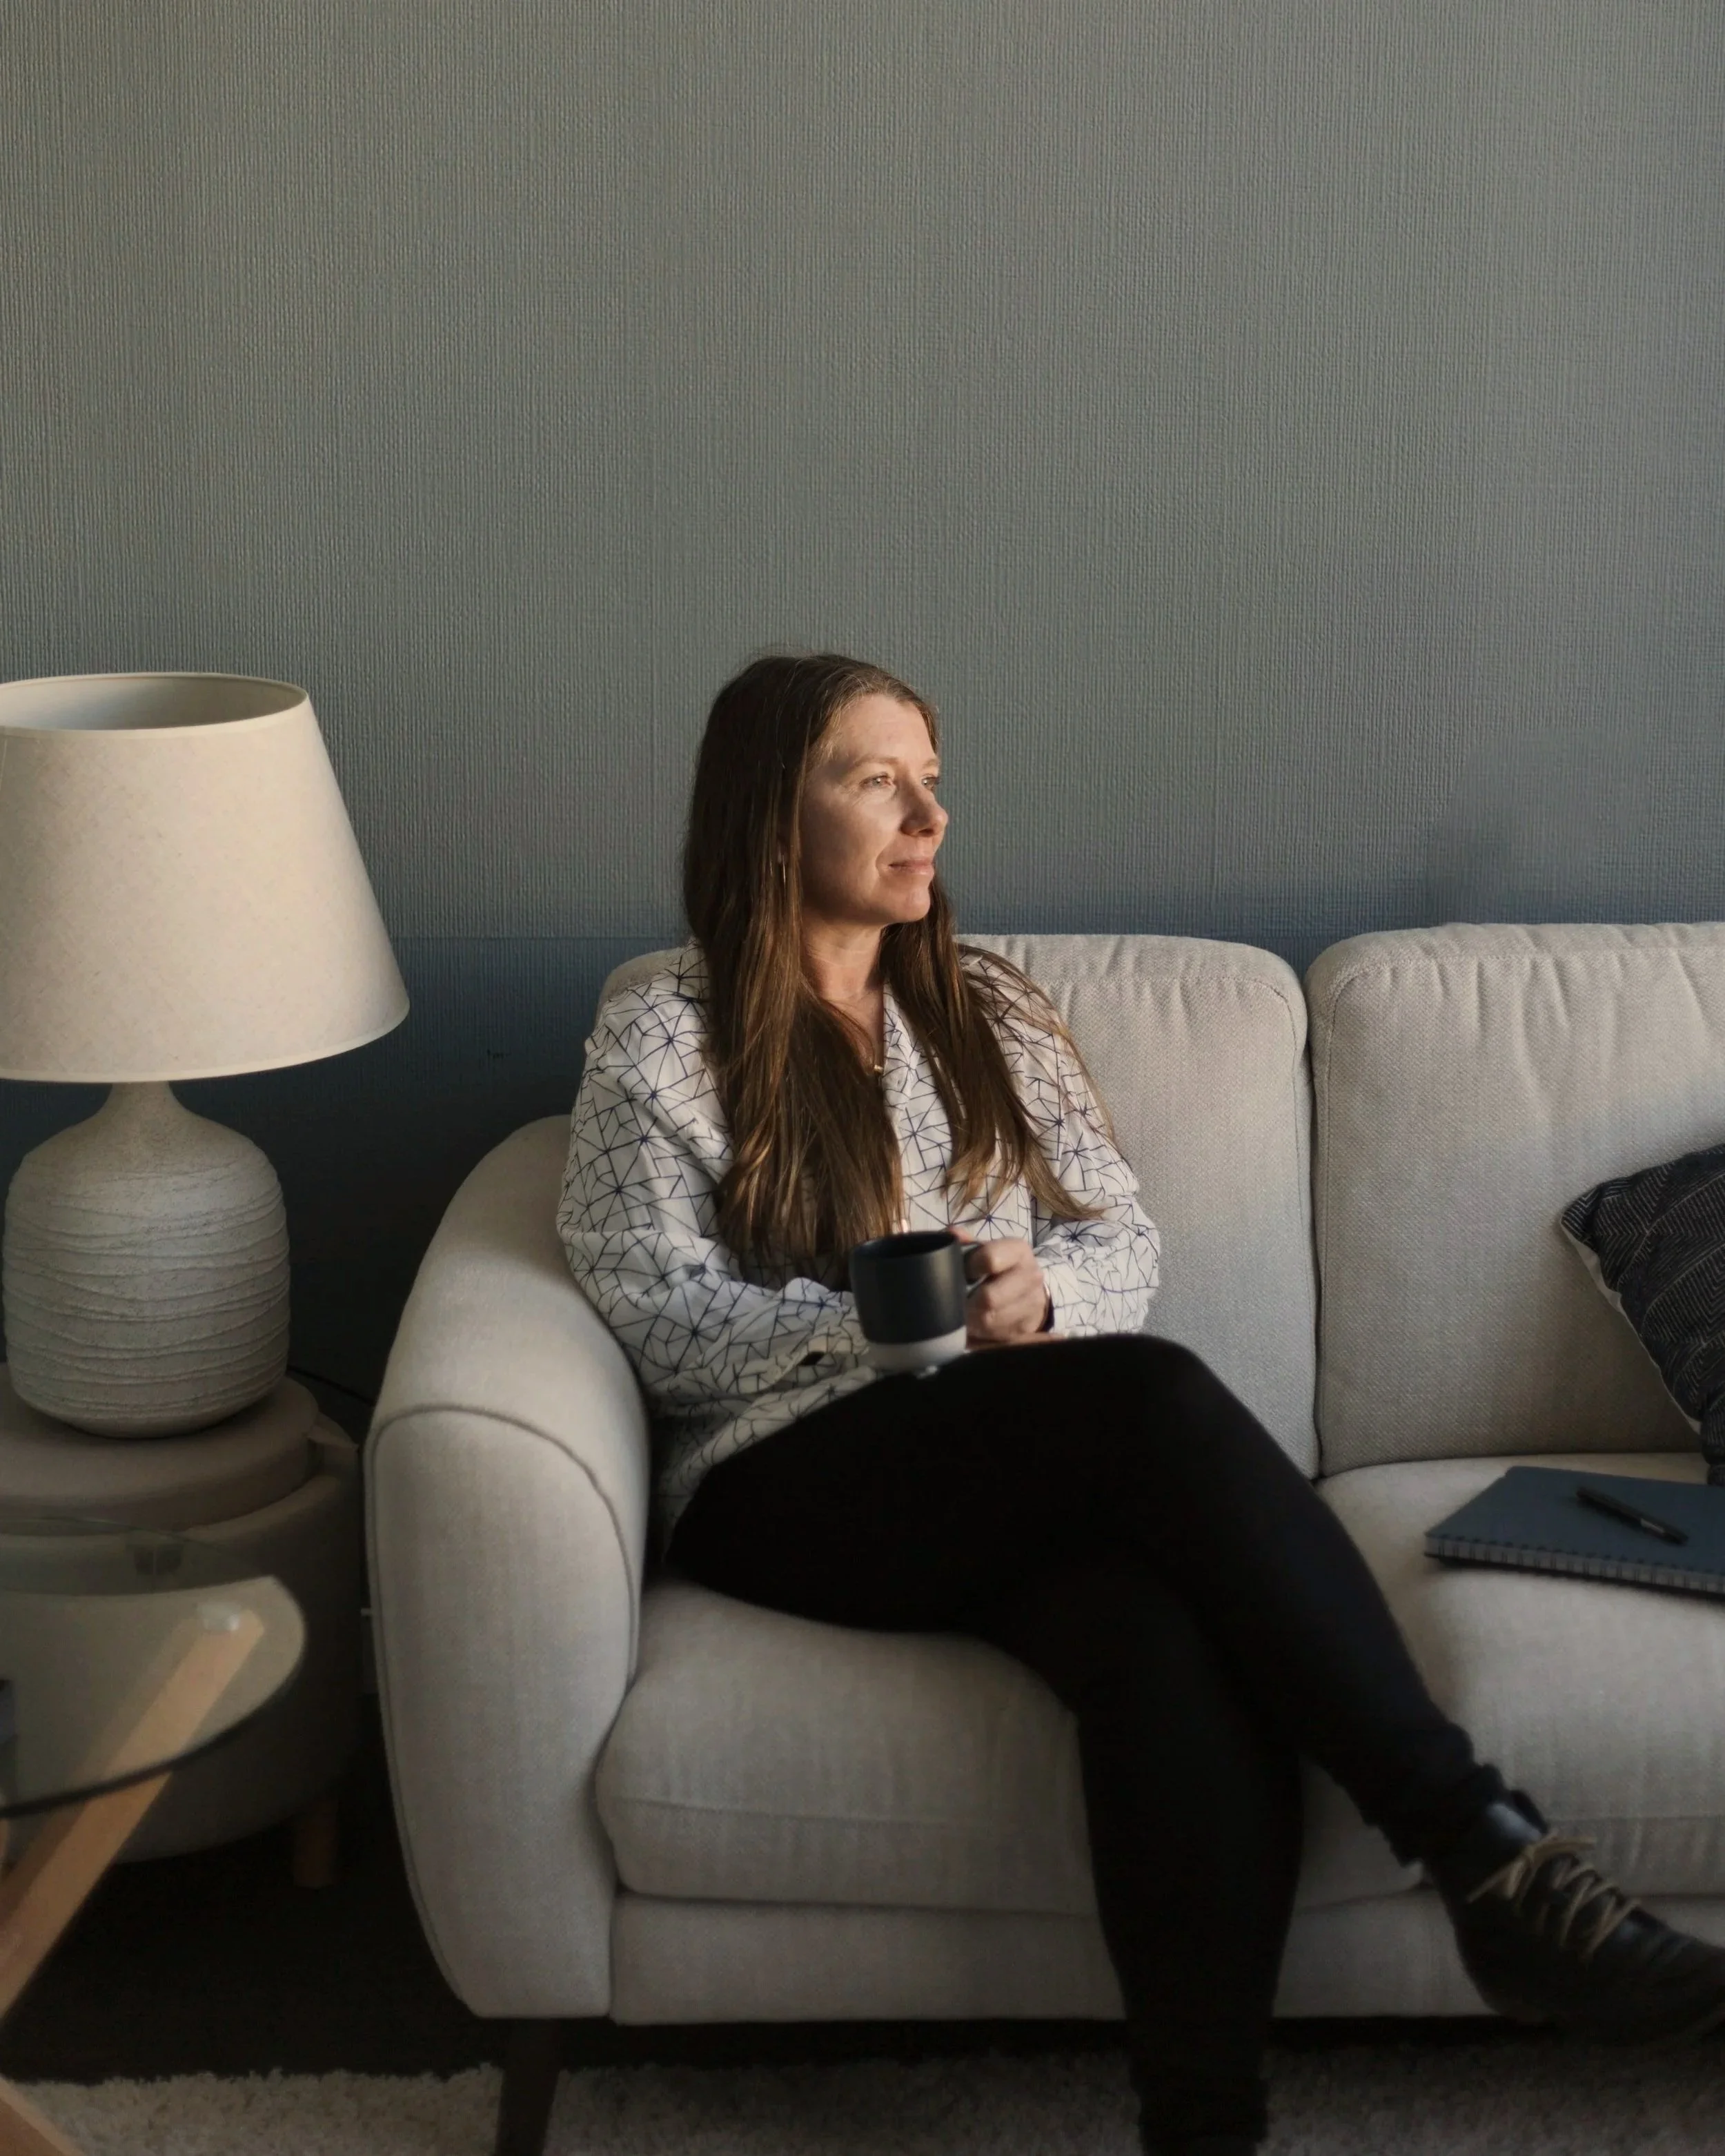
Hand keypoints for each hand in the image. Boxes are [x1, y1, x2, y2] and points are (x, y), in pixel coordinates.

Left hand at [950, 1227, 1061, 1346]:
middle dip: (968, 1303)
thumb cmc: (999, 1266)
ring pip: (991, 1321)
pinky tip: (976, 1326)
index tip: (961, 1274)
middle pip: (990, 1297)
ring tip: (963, 1315)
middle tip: (955, 1303)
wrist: (1031, 1290)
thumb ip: (966, 1243)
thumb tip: (952, 1234)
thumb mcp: (985, 1250)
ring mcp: (1033, 1304)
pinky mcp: (1030, 1328)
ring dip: (972, 1321)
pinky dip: (982, 1334)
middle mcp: (1031, 1276)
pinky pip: (998, 1336)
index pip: (990, 1259)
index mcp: (1018, 1251)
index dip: (969, 1268)